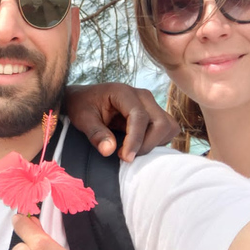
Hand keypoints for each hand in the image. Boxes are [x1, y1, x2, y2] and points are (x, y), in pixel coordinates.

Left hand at [63, 83, 177, 161]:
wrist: (84, 99)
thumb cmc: (81, 106)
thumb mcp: (82, 118)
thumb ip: (95, 133)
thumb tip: (109, 150)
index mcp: (123, 92)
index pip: (140, 116)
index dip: (135, 139)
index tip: (125, 158)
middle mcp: (142, 95)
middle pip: (161, 123)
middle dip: (147, 144)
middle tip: (125, 156)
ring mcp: (150, 104)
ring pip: (168, 127)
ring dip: (154, 143)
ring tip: (131, 150)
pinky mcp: (154, 113)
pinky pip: (167, 130)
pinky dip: (157, 142)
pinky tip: (138, 146)